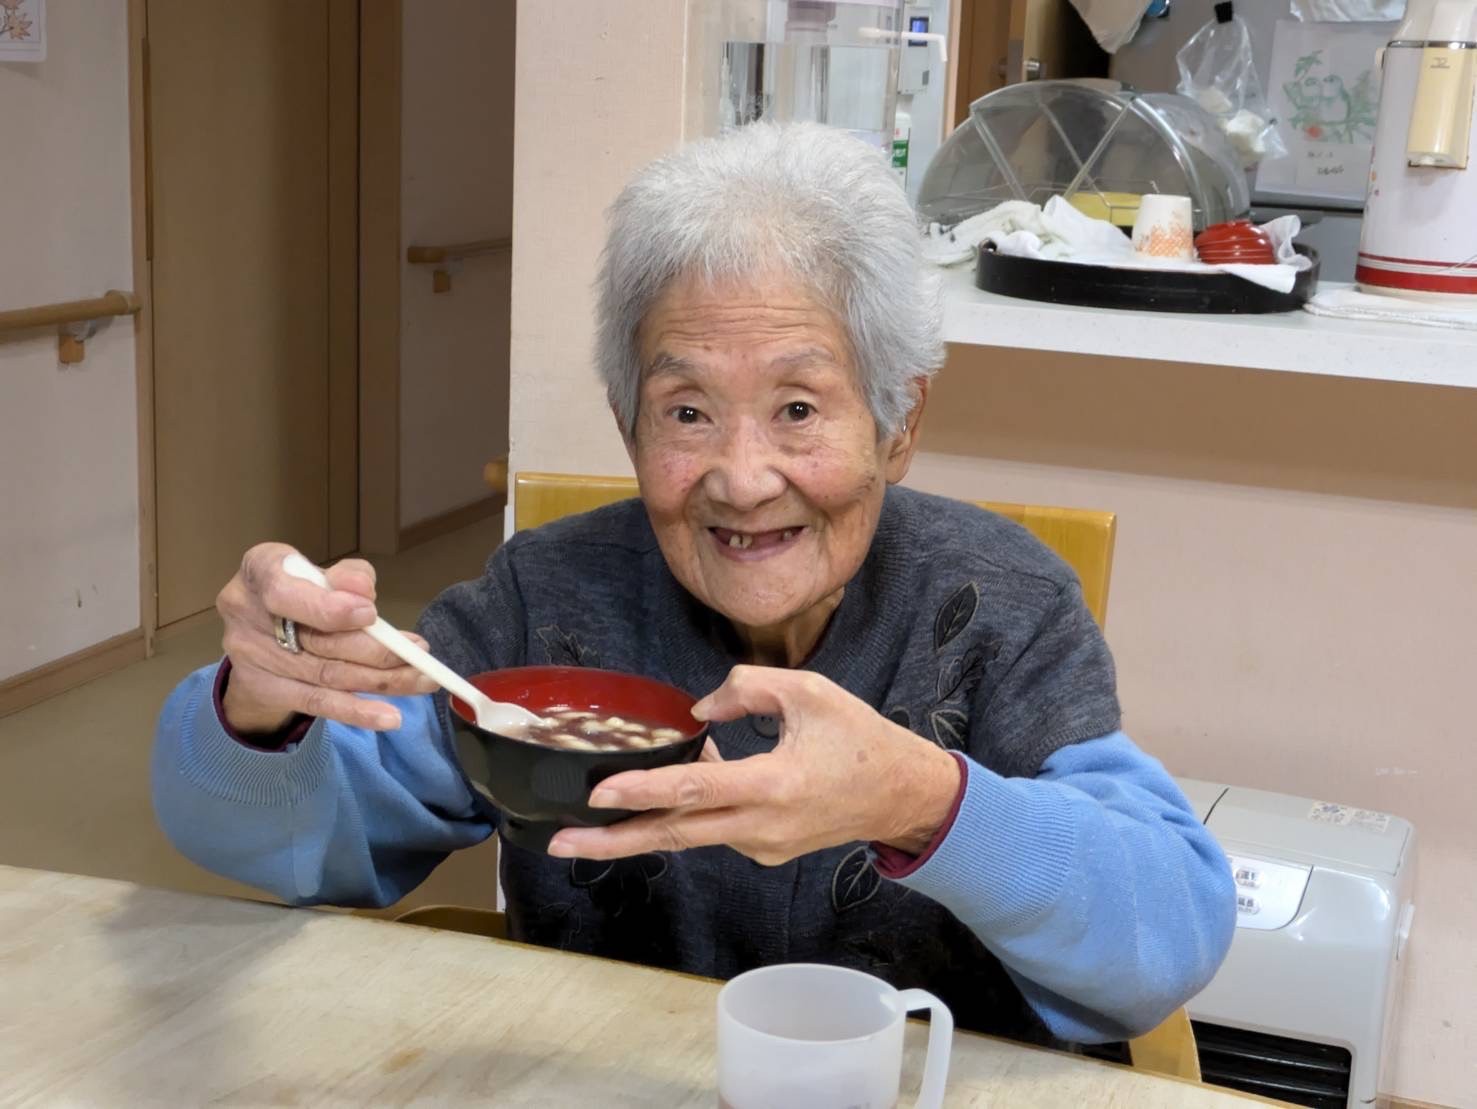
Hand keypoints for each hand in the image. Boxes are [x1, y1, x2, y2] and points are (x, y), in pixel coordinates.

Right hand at [216, 542, 437, 733]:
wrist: (259, 631)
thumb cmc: (302, 589)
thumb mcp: (321, 572)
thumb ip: (345, 577)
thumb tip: (363, 590)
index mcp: (260, 569)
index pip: (285, 592)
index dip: (329, 608)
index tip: (370, 614)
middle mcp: (246, 611)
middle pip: (318, 640)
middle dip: (376, 650)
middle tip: (418, 654)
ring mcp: (252, 655)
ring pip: (326, 674)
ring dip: (381, 681)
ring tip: (421, 680)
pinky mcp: (264, 688)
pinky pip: (316, 703)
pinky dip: (357, 711)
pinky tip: (389, 717)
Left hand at [547, 666, 960, 864]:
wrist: (900, 794)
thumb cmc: (860, 739)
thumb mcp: (809, 691)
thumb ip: (748, 687)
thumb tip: (698, 710)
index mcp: (773, 785)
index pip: (693, 790)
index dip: (643, 792)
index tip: (598, 795)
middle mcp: (761, 826)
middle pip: (674, 835)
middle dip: (612, 842)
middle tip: (559, 842)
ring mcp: (761, 845)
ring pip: (690, 834)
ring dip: (644, 822)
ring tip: (599, 809)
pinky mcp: (763, 850)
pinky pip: (714, 828)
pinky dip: (688, 811)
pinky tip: (673, 791)